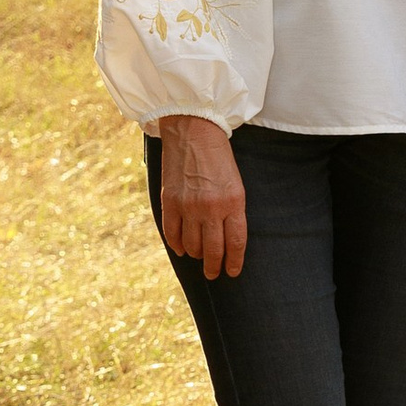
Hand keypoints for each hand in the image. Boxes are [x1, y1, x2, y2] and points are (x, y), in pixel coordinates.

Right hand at [158, 114, 247, 276]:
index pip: (236, 242)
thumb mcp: (235, 183)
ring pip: (192, 246)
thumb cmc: (219, 157)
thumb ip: (232, 211)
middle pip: (213, 250)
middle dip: (214, 266)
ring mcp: (188, 206)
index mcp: (233, 201)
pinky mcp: (169, 202)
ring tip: (199, 256)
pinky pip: (172, 234)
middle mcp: (211, 207)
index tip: (233, 272)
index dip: (234, 261)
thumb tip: (227, 240)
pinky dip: (177, 245)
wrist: (194, 131)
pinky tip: (182, 249)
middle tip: (213, 273)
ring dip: (196, 255)